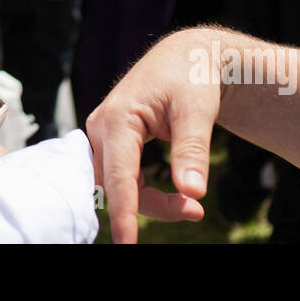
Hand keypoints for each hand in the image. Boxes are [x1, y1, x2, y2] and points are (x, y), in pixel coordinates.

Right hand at [86, 30, 218, 242]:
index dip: (123, 213)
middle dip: (152, 205)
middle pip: (115, 185)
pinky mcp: (111, 141)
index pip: (119, 176)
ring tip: (192, 206)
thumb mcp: (198, 112)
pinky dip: (146, 191)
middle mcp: (101, 126)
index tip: (127, 243)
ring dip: (150, 200)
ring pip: (117, 184)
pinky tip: (177, 194)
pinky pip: (121, 177)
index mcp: (118, 118)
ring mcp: (102, 134)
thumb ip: (192, 151)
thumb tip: (193, 193)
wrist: (185, 57)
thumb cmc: (191, 78)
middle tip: (196, 213)